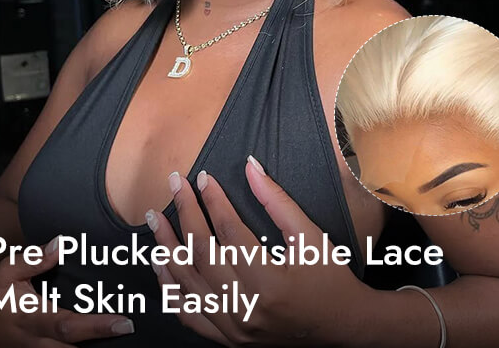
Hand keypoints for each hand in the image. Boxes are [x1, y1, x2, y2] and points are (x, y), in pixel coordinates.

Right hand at [0, 236, 134, 346]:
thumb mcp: (7, 270)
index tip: (125, 323)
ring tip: (127, 337)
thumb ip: (35, 258)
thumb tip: (61, 244)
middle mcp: (37, 343)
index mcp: (33, 319)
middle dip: (103, 344)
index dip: (97, 326)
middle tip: (132, 333)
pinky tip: (105, 340)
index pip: (69, 326)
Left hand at [145, 157, 376, 346]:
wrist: (343, 329)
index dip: (214, 200)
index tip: (204, 177)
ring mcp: (234, 329)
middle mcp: (246, 309)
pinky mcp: (228, 339)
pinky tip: (161, 264)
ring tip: (155, 219)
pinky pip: (189, 314)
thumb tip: (250, 166)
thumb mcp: (310, 236)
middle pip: (202, 254)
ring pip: (188, 284)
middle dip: (185, 214)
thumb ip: (277, 201)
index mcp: (269, 282)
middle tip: (174, 184)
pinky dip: (171, 289)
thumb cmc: (330, 279)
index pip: (230, 232)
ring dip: (168, 248)